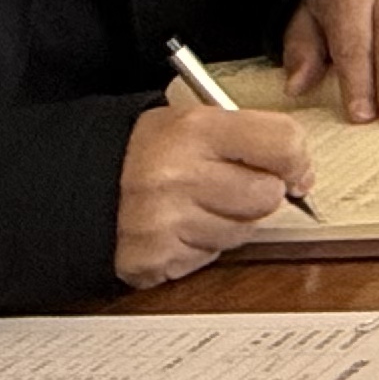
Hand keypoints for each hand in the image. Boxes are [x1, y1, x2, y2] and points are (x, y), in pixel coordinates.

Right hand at [116, 97, 320, 286]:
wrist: (79, 184)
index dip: (296, 160)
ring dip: (229, 223)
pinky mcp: (154, 258)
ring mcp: (164, 221)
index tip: (292, 169)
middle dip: (259, 194)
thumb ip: (251, 137)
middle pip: (267, 196)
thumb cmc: (148, 152)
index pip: (283, 143)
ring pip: (243, 233)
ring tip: (195, 204)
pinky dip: (200, 246)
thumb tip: (299, 173)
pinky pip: (209, 258)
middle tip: (230, 185)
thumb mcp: (194, 121)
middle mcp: (178, 175)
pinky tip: (177, 226)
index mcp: (194, 129)